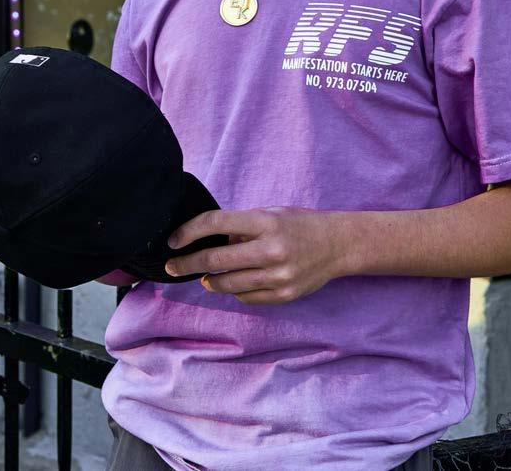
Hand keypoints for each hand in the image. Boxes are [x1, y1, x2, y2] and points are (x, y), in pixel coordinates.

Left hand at [164, 207, 351, 304]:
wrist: (338, 245)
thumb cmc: (299, 224)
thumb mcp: (271, 213)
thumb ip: (241, 226)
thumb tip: (210, 240)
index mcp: (265, 222)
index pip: (216, 224)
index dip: (189, 232)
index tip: (173, 240)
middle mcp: (271, 249)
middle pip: (216, 258)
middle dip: (188, 263)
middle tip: (172, 266)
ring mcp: (278, 275)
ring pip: (228, 283)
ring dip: (210, 280)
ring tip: (203, 277)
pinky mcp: (284, 295)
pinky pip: (247, 296)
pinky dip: (235, 290)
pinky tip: (233, 283)